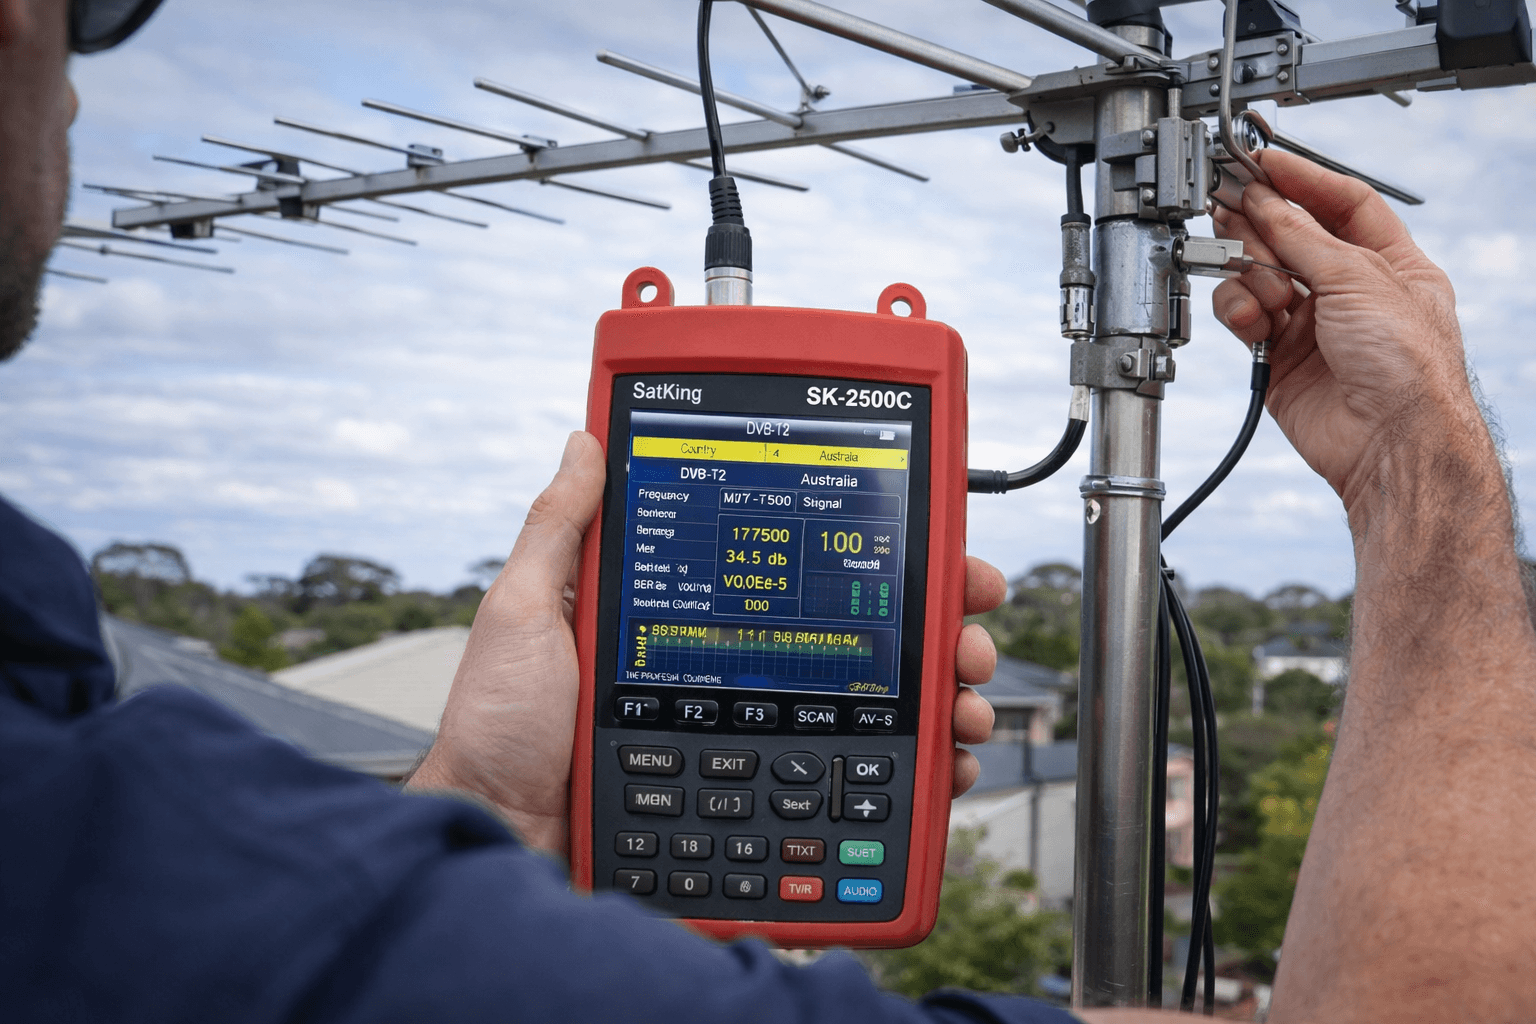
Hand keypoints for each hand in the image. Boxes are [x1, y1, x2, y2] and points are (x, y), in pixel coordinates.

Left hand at [409, 431, 1005, 856]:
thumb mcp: (526, 609)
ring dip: (939, 703)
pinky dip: (908, 781)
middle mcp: (731, 679)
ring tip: (965, 702)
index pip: (800, 576)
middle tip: (969, 636)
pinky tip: (940, 766)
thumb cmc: (500, 730)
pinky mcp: (751, 805)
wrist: (497, 837)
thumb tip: (586, 440)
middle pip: (856, 646)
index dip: (872, 560)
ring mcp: (745, 743)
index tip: (931, 550)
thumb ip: (562, 529)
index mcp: (691, 622)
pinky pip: (846, 791)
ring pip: (870, 718)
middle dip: (934, 633)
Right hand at [1210, 150, 1471, 518]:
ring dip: (1252, 272)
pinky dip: (1241, 311)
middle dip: (1263, 222)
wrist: (1390, 442)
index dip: (1304, 180)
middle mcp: (1349, 291)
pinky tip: (1253, 319)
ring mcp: (1312, 324)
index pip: (1343, 205)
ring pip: (1261, 275)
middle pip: (1293, 237)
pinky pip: (1244, 317)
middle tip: (1230, 205)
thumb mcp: (1359, 278)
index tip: (1264, 162)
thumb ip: (1303, 237)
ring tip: (1258, 282)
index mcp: (1389, 264)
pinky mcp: (1277, 357)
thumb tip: (1266, 202)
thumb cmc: (1408, 367)